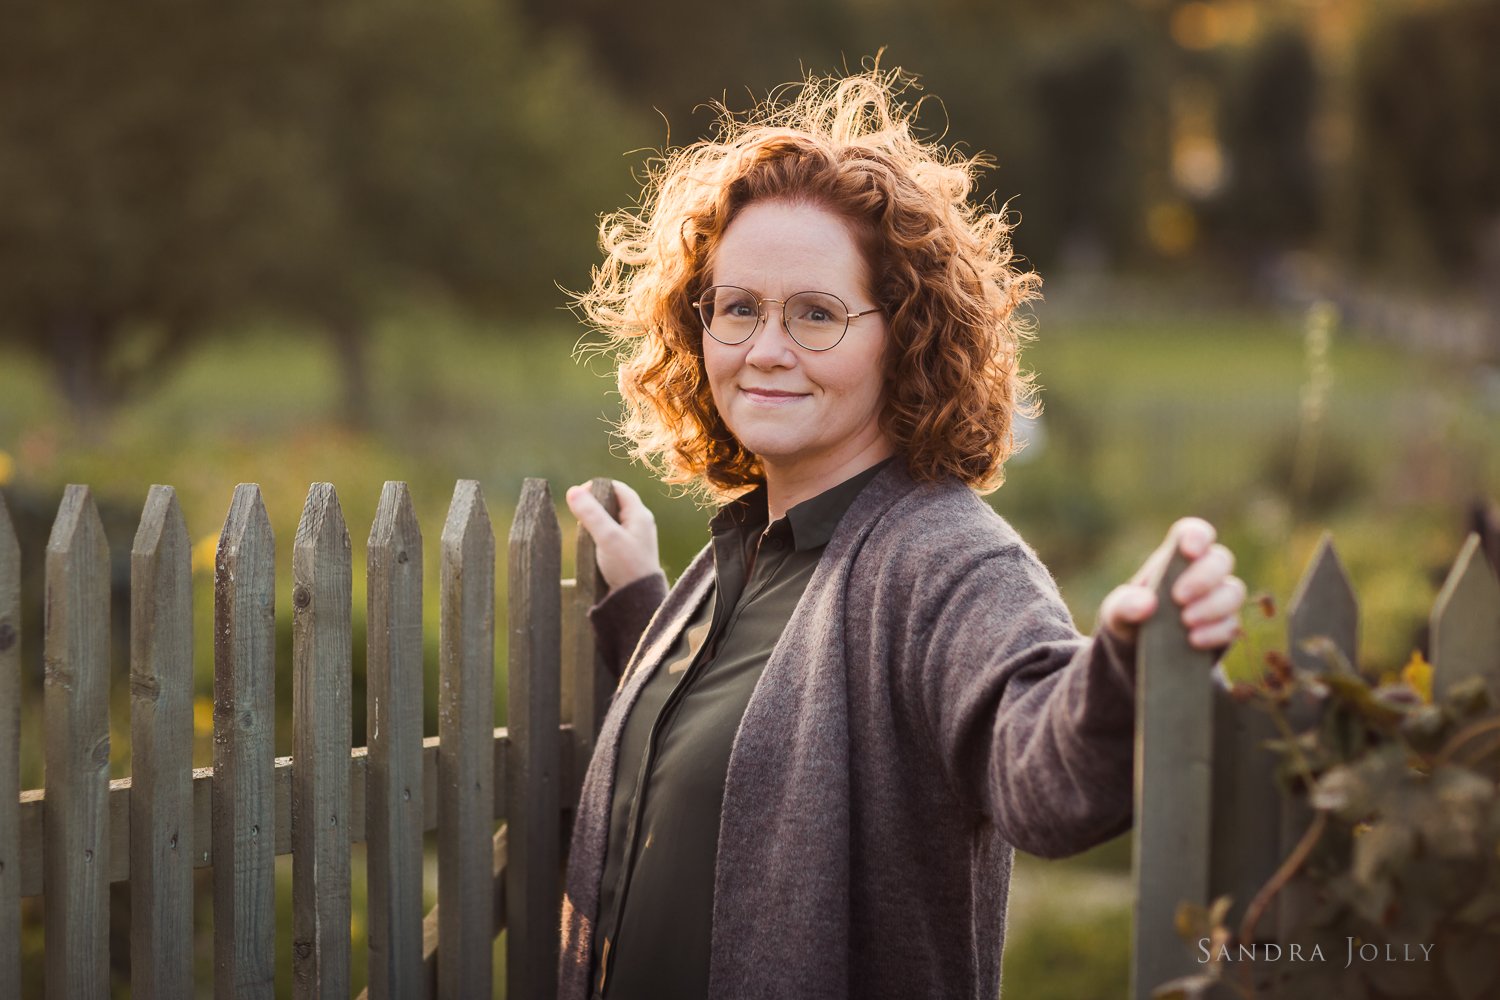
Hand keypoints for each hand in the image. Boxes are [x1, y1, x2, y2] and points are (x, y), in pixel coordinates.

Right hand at [564, 479, 662, 590]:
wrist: (636, 601)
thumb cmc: (627, 568)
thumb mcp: (607, 537)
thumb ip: (591, 514)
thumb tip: (573, 491)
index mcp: (639, 515)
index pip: (617, 488)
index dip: (597, 487)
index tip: (578, 497)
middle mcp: (638, 524)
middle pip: (613, 503)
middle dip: (593, 506)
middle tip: (579, 516)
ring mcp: (633, 538)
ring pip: (609, 520)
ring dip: (594, 523)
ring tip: (584, 533)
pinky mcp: (626, 552)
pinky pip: (609, 535)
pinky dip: (597, 536)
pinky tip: (590, 546)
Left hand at [1099, 517, 1244, 651]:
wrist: (1138, 650)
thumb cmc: (1130, 617)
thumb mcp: (1117, 611)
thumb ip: (1125, 605)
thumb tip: (1147, 603)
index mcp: (1174, 558)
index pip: (1194, 533)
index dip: (1197, 536)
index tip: (1190, 550)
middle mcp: (1202, 573)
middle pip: (1221, 559)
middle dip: (1204, 577)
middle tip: (1179, 597)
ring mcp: (1217, 599)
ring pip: (1233, 591)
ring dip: (1212, 606)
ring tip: (1186, 622)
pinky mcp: (1224, 627)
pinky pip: (1232, 625)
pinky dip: (1215, 632)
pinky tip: (1193, 640)